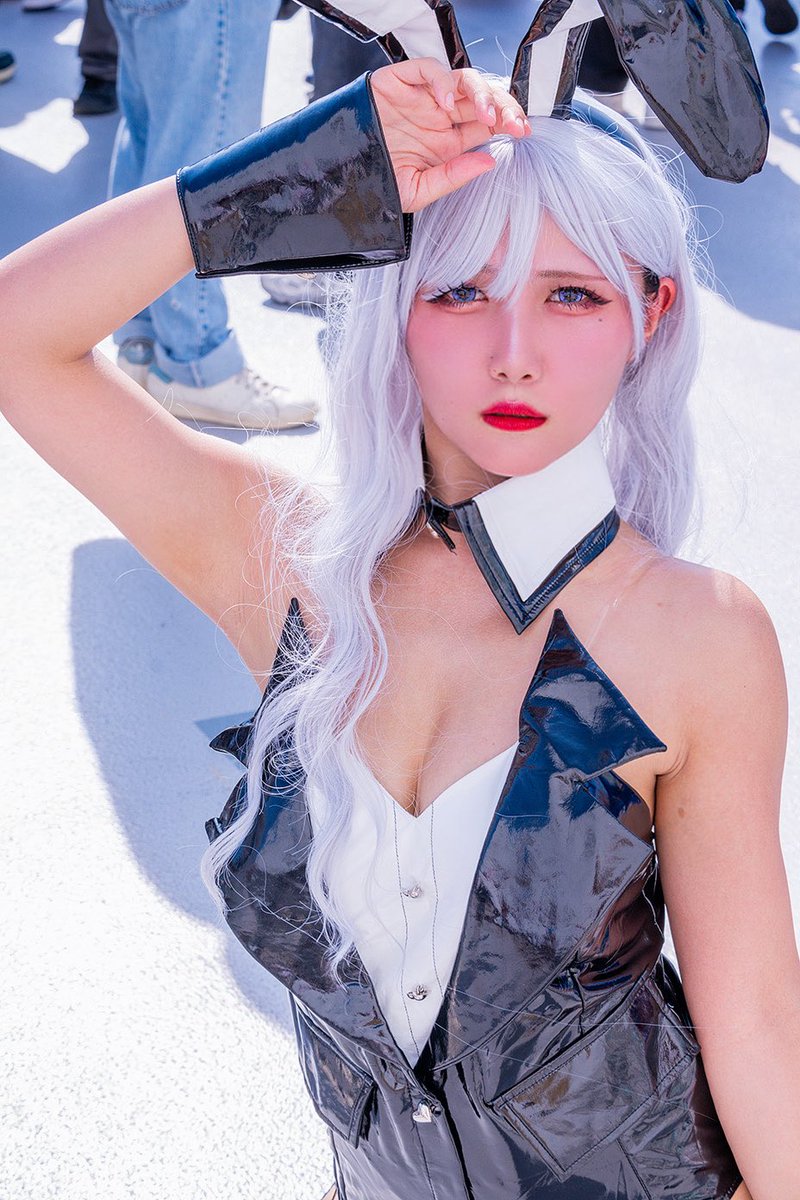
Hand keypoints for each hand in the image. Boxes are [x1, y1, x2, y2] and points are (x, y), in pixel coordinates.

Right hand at [369, 59, 530, 212]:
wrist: (338, 175)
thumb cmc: (375, 185)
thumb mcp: (417, 191)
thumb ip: (453, 176)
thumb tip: (490, 161)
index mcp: (447, 143)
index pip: (486, 124)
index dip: (508, 123)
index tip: (523, 131)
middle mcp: (438, 118)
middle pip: (481, 100)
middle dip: (503, 106)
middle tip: (515, 122)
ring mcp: (421, 98)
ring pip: (462, 80)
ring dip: (480, 93)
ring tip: (486, 114)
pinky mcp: (400, 82)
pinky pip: (428, 69)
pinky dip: (441, 80)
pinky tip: (444, 103)